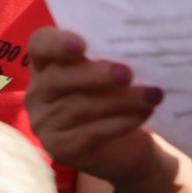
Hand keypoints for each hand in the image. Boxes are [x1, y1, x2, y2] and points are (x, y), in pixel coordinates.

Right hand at [27, 28, 173, 189]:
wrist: (126, 147)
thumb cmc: (117, 99)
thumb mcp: (112, 74)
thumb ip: (112, 58)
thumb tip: (138, 45)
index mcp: (46, 65)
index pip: (40, 46)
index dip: (56, 44)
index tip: (81, 45)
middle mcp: (38, 93)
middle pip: (56, 79)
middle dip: (94, 75)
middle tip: (127, 74)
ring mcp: (45, 123)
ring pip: (78, 108)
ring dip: (120, 100)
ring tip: (153, 95)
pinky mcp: (60, 148)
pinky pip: (90, 133)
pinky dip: (120, 122)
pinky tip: (143, 114)